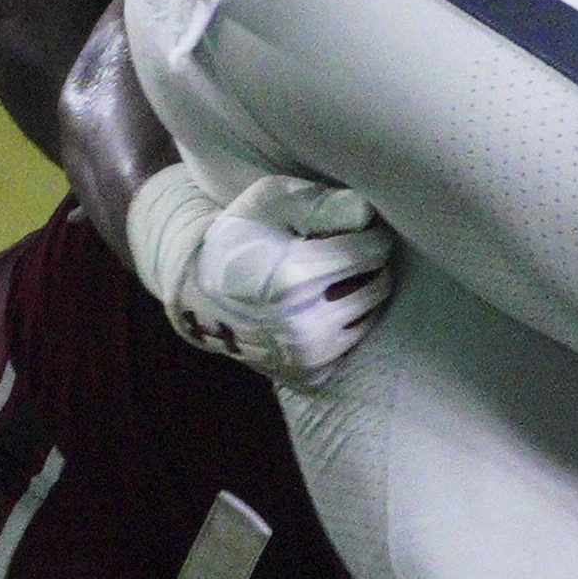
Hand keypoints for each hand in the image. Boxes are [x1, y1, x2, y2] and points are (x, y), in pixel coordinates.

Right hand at [130, 166, 397, 383]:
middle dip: (369, 266)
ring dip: (360, 295)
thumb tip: (367, 213)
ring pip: (368, 317)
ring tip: (334, 280)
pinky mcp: (309, 376)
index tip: (360, 230)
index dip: (370, 235)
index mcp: (296, 277)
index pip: (370, 251)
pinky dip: (343, 326)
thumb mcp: (270, 201)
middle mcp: (305, 324)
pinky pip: (349, 345)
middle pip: (377, 285)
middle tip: (347, 255)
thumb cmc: (240, 237)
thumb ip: (321, 203)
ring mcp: (307, 356)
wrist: (200, 293)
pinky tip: (320, 309)